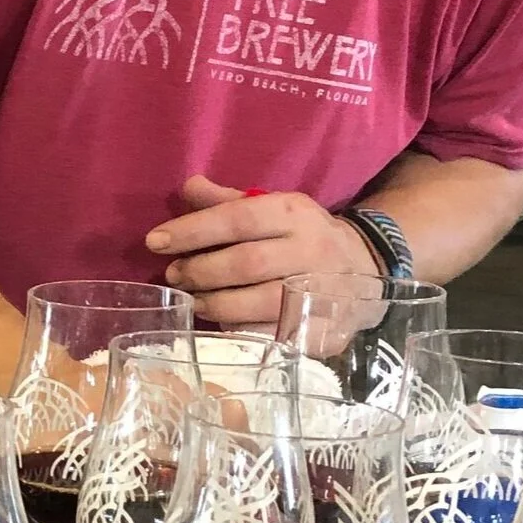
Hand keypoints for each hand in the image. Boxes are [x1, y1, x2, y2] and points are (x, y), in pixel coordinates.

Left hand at [144, 175, 380, 327]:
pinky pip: (270, 335)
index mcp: (295, 213)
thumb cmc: (303, 236)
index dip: (193, 230)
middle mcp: (310, 250)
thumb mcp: (274, 208)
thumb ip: (230, 202)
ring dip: (214, 304)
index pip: (238, 218)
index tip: (155, 241)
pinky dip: (238, 330)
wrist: (367, 269)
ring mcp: (320, 293)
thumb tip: (188, 188)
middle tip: (174, 275)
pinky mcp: (323, 330)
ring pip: (257, 304)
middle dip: (200, 271)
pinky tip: (221, 322)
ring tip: (193, 300)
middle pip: (245, 264)